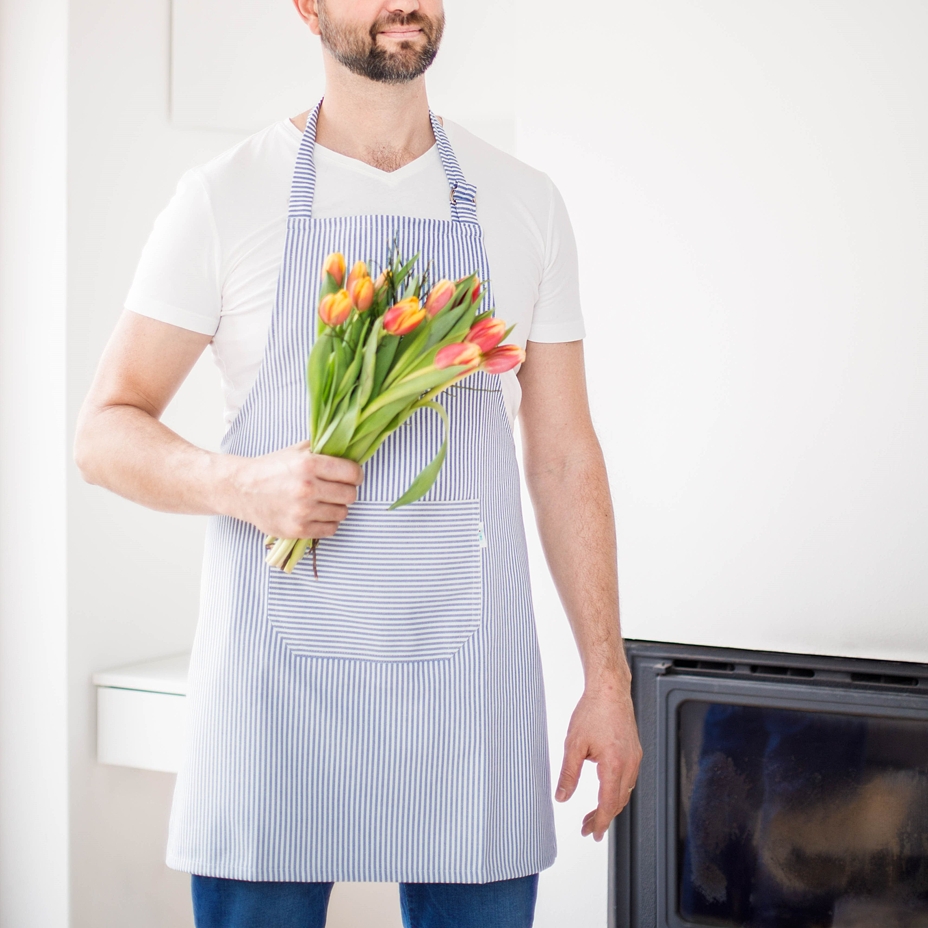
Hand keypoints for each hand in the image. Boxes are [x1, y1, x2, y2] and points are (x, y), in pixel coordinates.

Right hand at [224, 441, 362, 538]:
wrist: (242, 490)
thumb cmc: (272, 468)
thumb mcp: (296, 451)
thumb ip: (323, 449)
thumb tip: (349, 448)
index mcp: (309, 465)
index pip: (352, 473)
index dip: (355, 474)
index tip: (351, 476)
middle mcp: (307, 488)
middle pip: (350, 495)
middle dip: (346, 491)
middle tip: (335, 489)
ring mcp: (302, 511)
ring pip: (342, 513)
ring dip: (336, 508)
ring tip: (323, 502)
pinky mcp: (297, 529)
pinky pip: (330, 529)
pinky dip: (327, 522)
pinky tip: (317, 514)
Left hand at [555, 679, 641, 841]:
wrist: (610, 689)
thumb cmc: (593, 711)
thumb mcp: (573, 744)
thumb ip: (568, 774)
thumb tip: (562, 797)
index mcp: (614, 765)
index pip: (608, 804)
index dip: (600, 822)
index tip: (593, 834)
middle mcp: (629, 763)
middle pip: (618, 801)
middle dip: (603, 817)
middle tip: (588, 828)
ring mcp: (635, 757)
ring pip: (625, 791)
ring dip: (610, 805)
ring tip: (594, 813)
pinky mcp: (635, 750)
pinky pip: (628, 778)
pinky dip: (617, 790)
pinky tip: (606, 789)